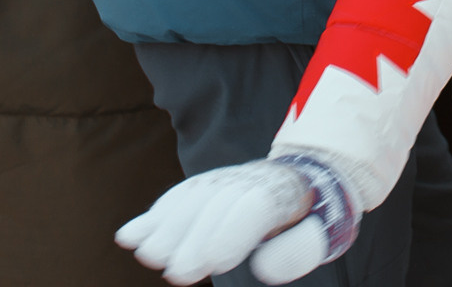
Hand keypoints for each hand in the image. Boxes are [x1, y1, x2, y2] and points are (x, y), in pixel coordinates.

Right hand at [117, 155, 358, 285]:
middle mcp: (250, 179)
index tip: (212, 265)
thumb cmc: (314, 217)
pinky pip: (178, 196)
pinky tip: (129, 236)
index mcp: (283, 191)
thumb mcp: (322, 235)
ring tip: (147, 256)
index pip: (253, 207)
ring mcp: (225, 179)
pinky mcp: (205, 185)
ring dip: (165, 227)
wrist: (310, 177)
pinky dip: (153, 217)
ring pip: (192, 197)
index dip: (230, 234)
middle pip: (216, 203)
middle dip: (192, 238)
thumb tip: (262, 267)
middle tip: (176, 274)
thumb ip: (296, 250)